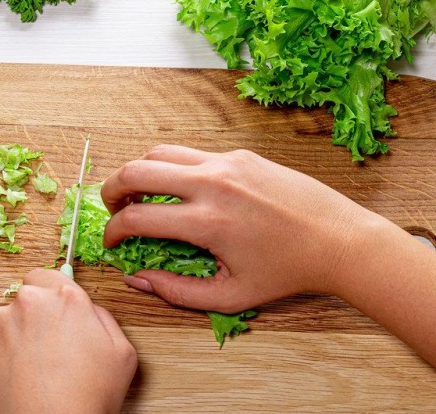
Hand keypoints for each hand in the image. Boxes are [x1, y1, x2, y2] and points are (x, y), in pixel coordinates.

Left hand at [0, 268, 136, 413]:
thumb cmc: (88, 396)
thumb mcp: (122, 352)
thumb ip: (102, 318)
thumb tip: (87, 309)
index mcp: (63, 297)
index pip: (47, 275)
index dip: (52, 296)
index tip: (56, 313)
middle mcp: (27, 302)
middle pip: (26, 298)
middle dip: (35, 317)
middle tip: (50, 349)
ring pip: (6, 322)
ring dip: (17, 337)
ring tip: (34, 370)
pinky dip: (0, 359)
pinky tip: (18, 380)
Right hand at [100, 145, 395, 312]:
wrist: (338, 239)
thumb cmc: (286, 272)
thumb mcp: (230, 296)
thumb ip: (175, 292)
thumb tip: (136, 278)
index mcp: (208, 222)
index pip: (137, 219)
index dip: (112, 232)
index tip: (111, 243)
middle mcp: (212, 184)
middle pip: (136, 171)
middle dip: (110, 190)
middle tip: (111, 209)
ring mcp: (225, 163)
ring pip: (158, 153)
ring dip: (138, 173)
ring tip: (138, 194)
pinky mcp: (239, 153)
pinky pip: (189, 153)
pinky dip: (171, 168)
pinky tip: (178, 188)